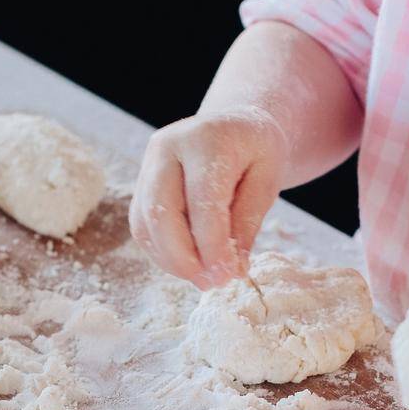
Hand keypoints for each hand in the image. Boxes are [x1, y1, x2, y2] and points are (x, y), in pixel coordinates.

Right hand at [129, 105, 287, 289]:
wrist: (234, 125)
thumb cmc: (256, 152)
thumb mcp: (267, 180)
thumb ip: (248, 221)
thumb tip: (232, 269)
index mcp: (206, 139)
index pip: (202, 200)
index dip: (211, 245)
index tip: (226, 276)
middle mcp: (168, 147)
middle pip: (161, 211)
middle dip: (183, 258)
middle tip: (211, 284)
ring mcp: (149, 163)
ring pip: (145, 222)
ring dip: (171, 260)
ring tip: (203, 277)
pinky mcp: (141, 183)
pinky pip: (141, 226)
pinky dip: (162, 252)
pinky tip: (188, 264)